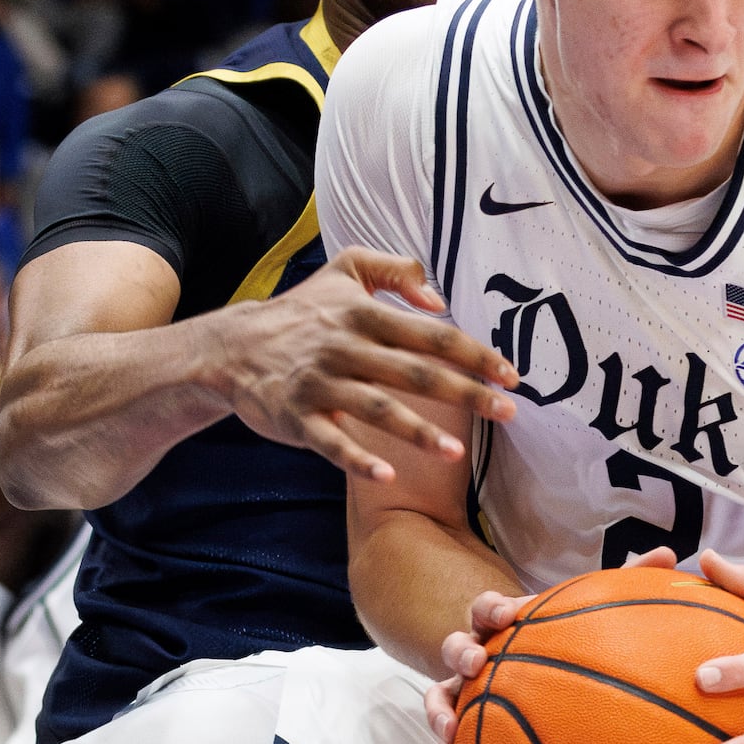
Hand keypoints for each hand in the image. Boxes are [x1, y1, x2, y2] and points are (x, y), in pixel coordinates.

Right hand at [212, 248, 516, 480]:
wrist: (232, 347)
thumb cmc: (302, 311)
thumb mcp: (345, 269)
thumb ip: (395, 269)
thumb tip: (438, 296)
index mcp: (363, 314)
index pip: (431, 334)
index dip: (474, 354)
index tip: (511, 374)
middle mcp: (345, 347)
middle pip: (415, 372)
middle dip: (465, 393)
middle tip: (508, 411)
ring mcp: (321, 384)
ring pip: (377, 409)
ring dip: (419, 431)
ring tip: (456, 452)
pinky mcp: (297, 416)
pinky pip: (331, 441)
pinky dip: (358, 458)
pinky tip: (389, 473)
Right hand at [426, 551, 677, 743]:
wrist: (547, 677)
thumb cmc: (568, 642)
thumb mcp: (592, 615)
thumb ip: (627, 585)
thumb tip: (667, 553)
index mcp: (505, 625)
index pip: (488, 608)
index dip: (493, 607)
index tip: (509, 613)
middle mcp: (480, 655)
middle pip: (455, 646)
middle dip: (460, 651)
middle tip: (475, 660)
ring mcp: (468, 691)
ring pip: (440, 696)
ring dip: (439, 710)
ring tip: (450, 729)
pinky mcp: (466, 727)